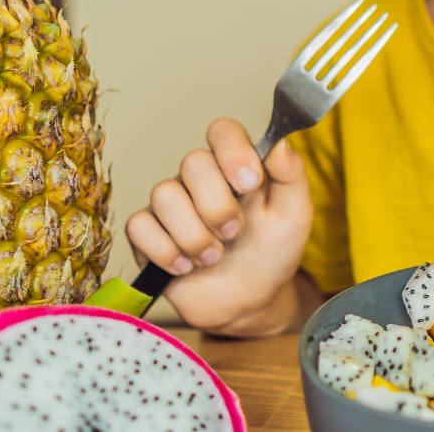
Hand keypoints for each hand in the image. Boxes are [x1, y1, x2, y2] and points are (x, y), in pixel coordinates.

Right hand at [125, 117, 313, 332]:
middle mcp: (200, 178)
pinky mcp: (147, 233)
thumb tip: (279, 142)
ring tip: (213, 257)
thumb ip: (291, 175)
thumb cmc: (272, 254)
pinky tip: (185, 267)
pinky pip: (139, 226)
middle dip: (218, 207)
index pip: (223, 131)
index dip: (233, 152)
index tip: (250, 184)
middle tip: (234, 234)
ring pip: (164, 196)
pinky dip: (166, 252)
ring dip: (195, 236)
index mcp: (236, 166)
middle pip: (192, 162)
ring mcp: (171, 204)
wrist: (248, 303)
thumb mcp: (294, 216)